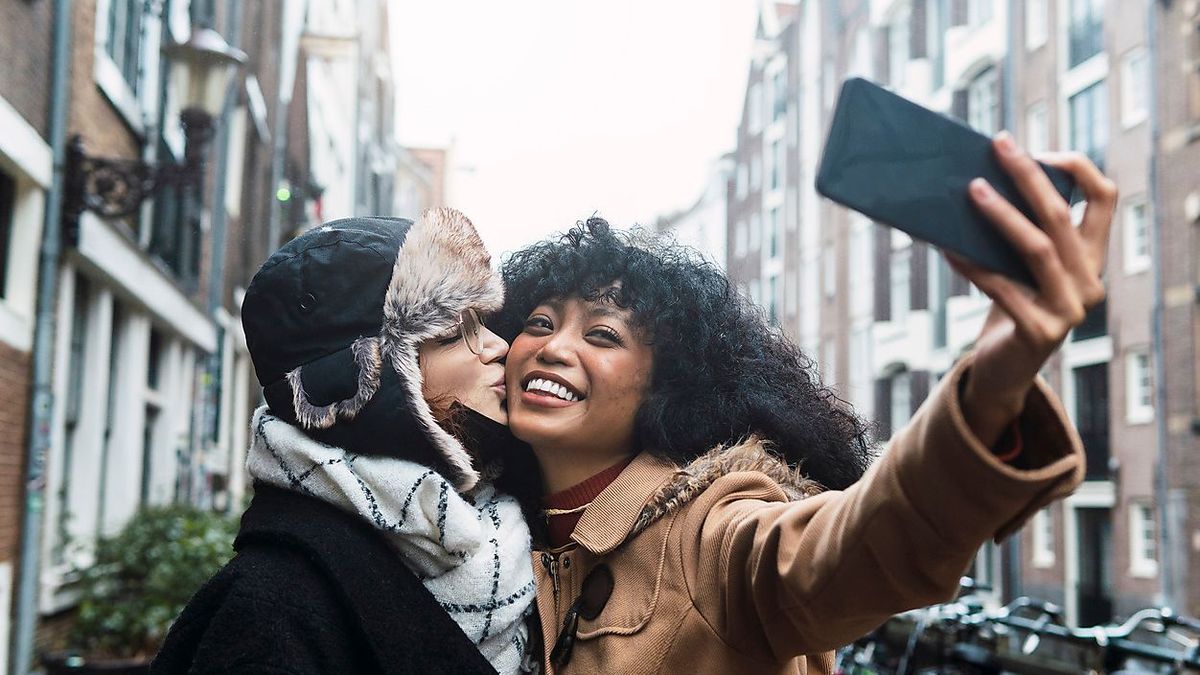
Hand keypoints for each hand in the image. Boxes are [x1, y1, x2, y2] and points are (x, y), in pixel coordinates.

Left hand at [946, 132, 1114, 446]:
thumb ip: (1021, 232)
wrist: (1003, 371)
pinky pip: (1001, 288)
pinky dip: (972, 264)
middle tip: (999, 145)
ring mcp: (1069, 310)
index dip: (1078, 169)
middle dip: (1028, 176)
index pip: (1105, 199)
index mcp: (1091, 258)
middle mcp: (1090, 282)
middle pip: (1061, 216)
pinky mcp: (1040, 332)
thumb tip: (981, 178)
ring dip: (1001, 215)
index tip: (1039, 150)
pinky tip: (947, 245)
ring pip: (1036, 249)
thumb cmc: (1009, 306)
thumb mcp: (1021, 267)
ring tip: (971, 189)